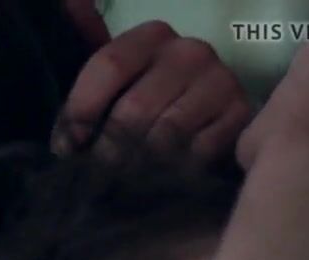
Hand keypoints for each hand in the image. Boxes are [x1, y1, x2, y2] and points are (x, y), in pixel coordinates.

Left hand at [53, 19, 251, 162]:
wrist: (211, 118)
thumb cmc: (152, 100)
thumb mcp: (119, 81)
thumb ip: (94, 73)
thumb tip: (69, 30)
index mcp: (152, 36)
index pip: (108, 66)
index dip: (81, 111)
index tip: (67, 146)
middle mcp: (189, 52)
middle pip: (134, 108)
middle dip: (107, 149)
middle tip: (95, 175)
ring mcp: (220, 81)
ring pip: (164, 135)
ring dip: (138, 166)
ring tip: (124, 181)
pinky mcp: (241, 115)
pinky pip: (196, 153)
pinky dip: (174, 171)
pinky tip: (162, 178)